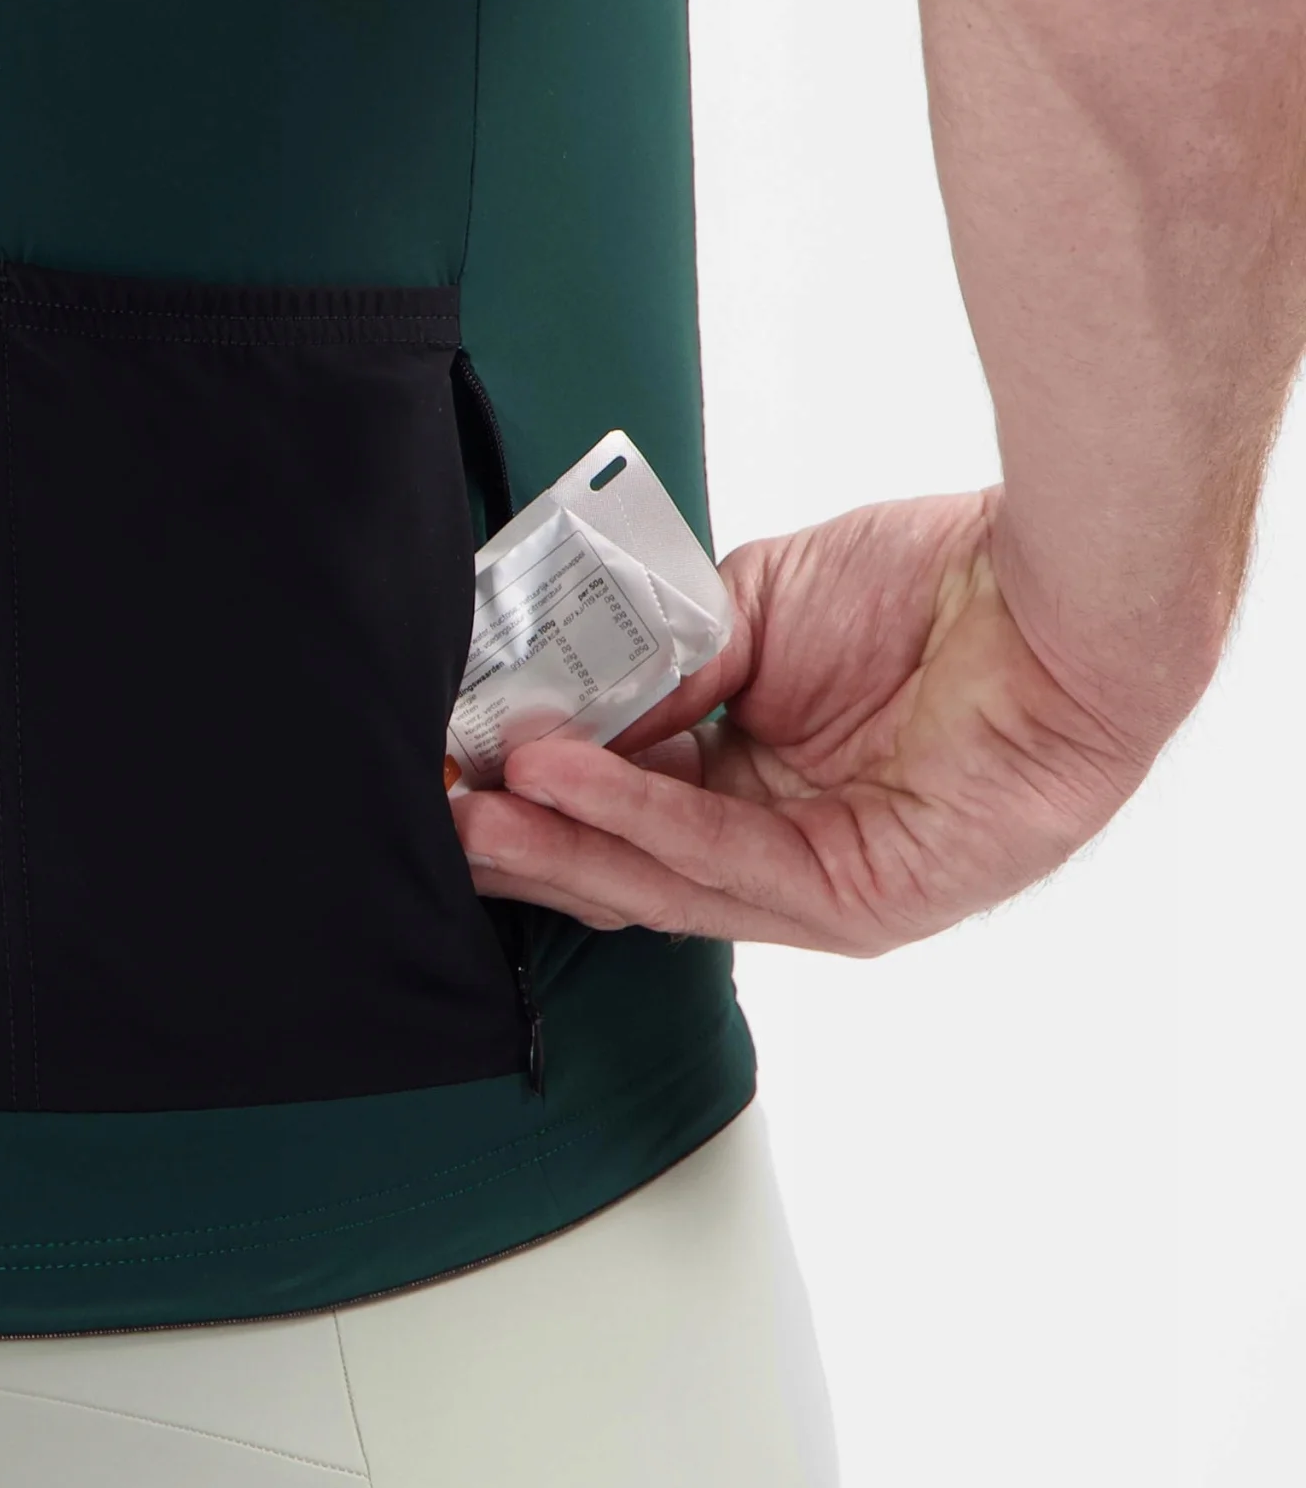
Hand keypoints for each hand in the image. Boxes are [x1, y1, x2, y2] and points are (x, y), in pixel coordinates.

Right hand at [449, 490, 1167, 954]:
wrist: (1049, 586)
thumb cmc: (930, 585)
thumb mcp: (747, 612)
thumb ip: (658, 669)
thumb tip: (553, 711)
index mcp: (756, 780)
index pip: (625, 808)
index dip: (535, 791)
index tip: (455, 761)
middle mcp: (786, 842)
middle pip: (628, 866)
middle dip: (525, 838)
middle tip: (437, 806)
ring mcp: (827, 884)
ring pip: (663, 881)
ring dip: (559, 838)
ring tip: (475, 800)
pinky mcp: (868, 901)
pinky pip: (730, 868)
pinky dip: (633, 820)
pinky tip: (562, 779)